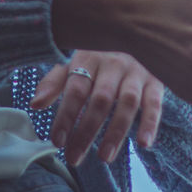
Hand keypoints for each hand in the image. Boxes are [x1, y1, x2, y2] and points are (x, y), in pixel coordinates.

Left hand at [30, 50, 163, 166]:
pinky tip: (143, 144)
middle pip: (100, 100)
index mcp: (89, 58)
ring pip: (127, 103)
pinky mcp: (156, 81)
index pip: (76, 89)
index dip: (66, 115)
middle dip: (86, 131)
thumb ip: (55, 83)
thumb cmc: (100, 58)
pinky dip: (150, 123)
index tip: (57, 141)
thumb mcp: (76, 64)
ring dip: (116, 132)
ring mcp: (137, 72)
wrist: (138, 33)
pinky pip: (155, 103)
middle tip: (74, 158)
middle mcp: (113, 63)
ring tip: (104, 158)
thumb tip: (34, 104)